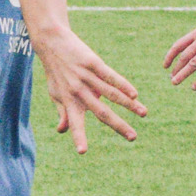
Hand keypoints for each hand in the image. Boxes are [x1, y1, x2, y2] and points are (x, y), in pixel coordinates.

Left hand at [35, 27, 144, 152]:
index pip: (75, 123)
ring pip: (111, 94)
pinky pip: (110, 76)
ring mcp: (86, 77)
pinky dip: (123, 85)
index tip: (82, 152)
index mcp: (69, 101)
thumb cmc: (56, 72)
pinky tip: (135, 93)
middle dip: (118, 126)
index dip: (78, 137)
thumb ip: (62, 113)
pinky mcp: (93, 63)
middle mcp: (78, 91)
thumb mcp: (55, 93)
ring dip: (129, 105)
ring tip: (144, 113)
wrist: (52, 43)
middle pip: (101, 112)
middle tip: (133, 138)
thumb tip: (62, 131)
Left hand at [165, 23, 195, 89]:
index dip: (170, 57)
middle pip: (184, 57)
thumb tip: (182, 65)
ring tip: (174, 82)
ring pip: (193, 64)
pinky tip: (193, 87)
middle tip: (171, 79)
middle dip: (176, 68)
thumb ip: (195, 48)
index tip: (165, 67)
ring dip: (182, 74)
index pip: (178, 46)